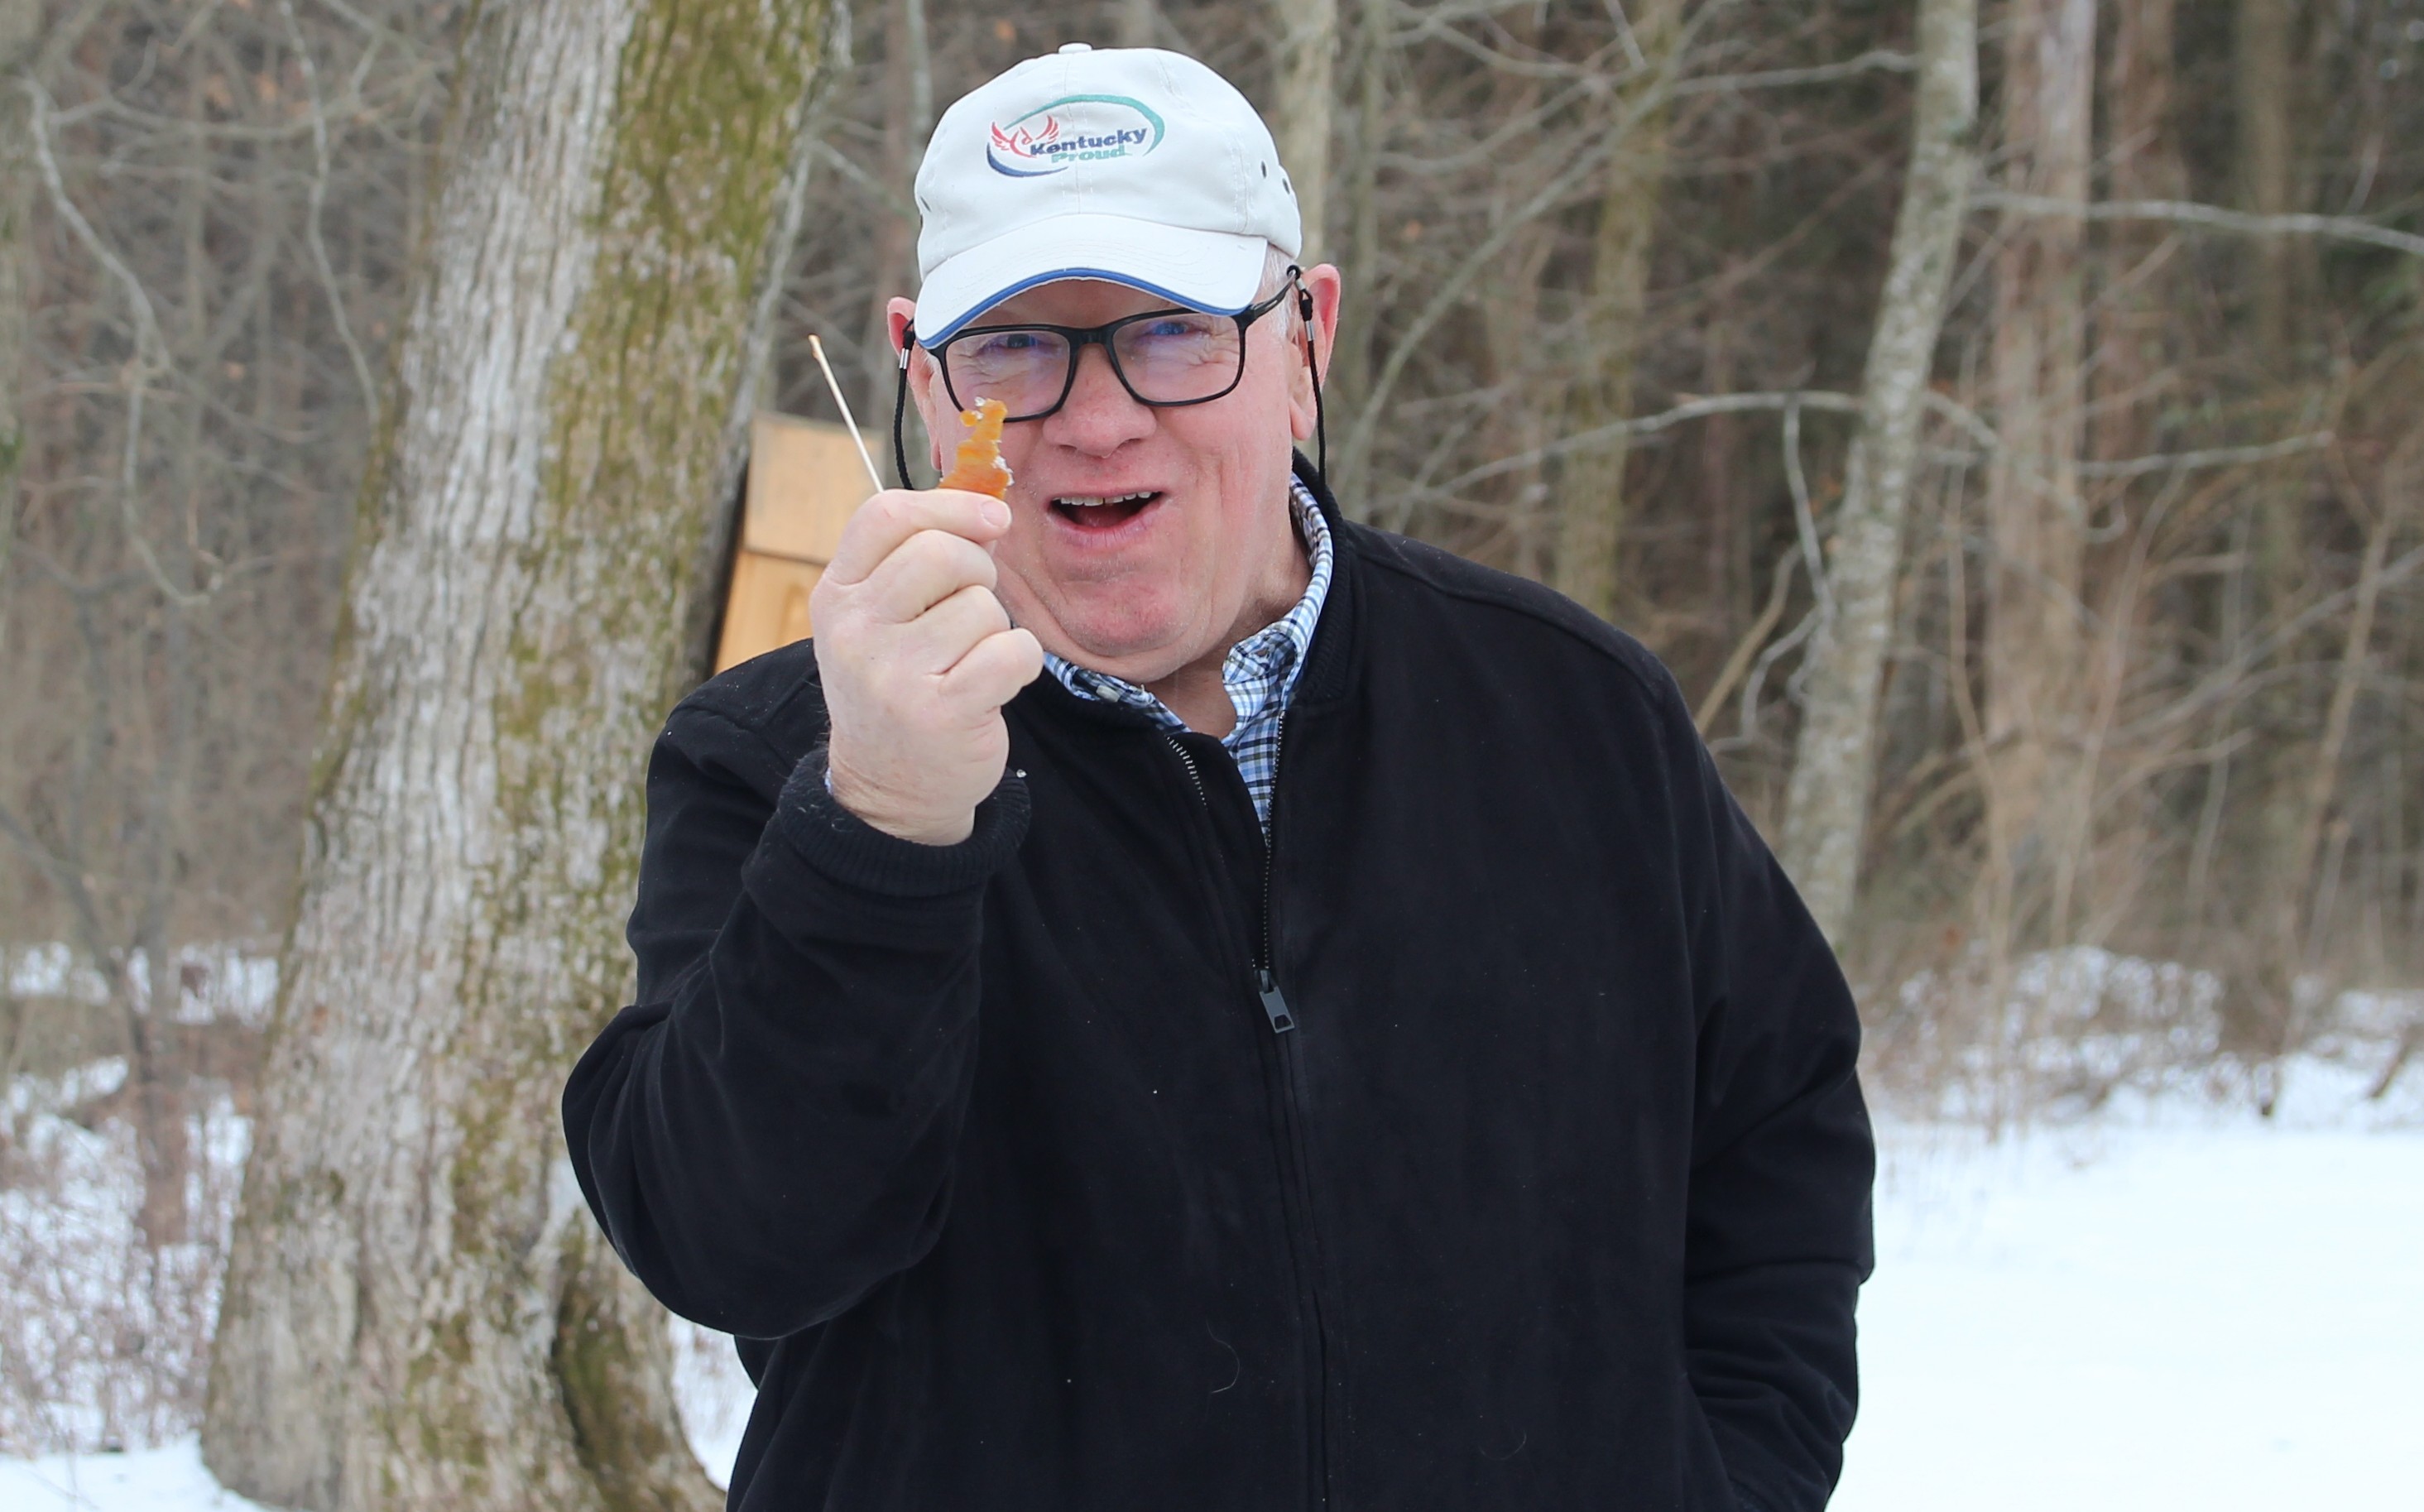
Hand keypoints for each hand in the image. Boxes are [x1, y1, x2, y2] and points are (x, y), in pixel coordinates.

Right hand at [810, 487, 1044, 844]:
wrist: (889, 789)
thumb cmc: (898, 686)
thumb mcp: (881, 621)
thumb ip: (917, 562)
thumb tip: (989, 508)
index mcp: (836, 596)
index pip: (885, 516)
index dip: (950, 505)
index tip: (992, 519)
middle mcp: (854, 631)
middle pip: (942, 553)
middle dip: (979, 572)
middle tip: (974, 609)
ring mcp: (893, 674)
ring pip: (983, 607)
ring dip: (994, 630)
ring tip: (969, 663)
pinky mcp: (941, 711)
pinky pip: (1012, 651)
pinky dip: (1020, 662)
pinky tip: (995, 685)